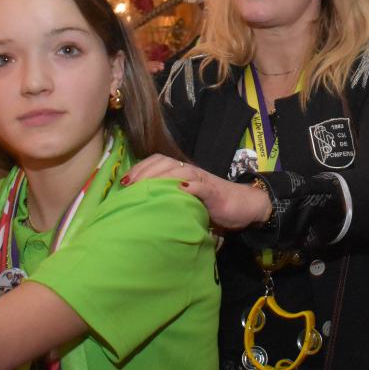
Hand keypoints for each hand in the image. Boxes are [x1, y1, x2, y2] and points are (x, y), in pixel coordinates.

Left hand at [123, 154, 271, 230]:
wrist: (245, 207)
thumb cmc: (212, 206)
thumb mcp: (186, 202)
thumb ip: (168, 200)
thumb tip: (140, 207)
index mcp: (182, 173)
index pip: (158, 161)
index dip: (140, 168)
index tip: (123, 182)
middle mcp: (191, 172)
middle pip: (165, 163)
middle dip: (145, 171)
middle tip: (129, 185)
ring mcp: (203, 181)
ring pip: (181, 171)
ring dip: (162, 177)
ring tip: (147, 186)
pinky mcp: (215, 192)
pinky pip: (201, 186)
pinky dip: (189, 187)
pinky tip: (179, 191)